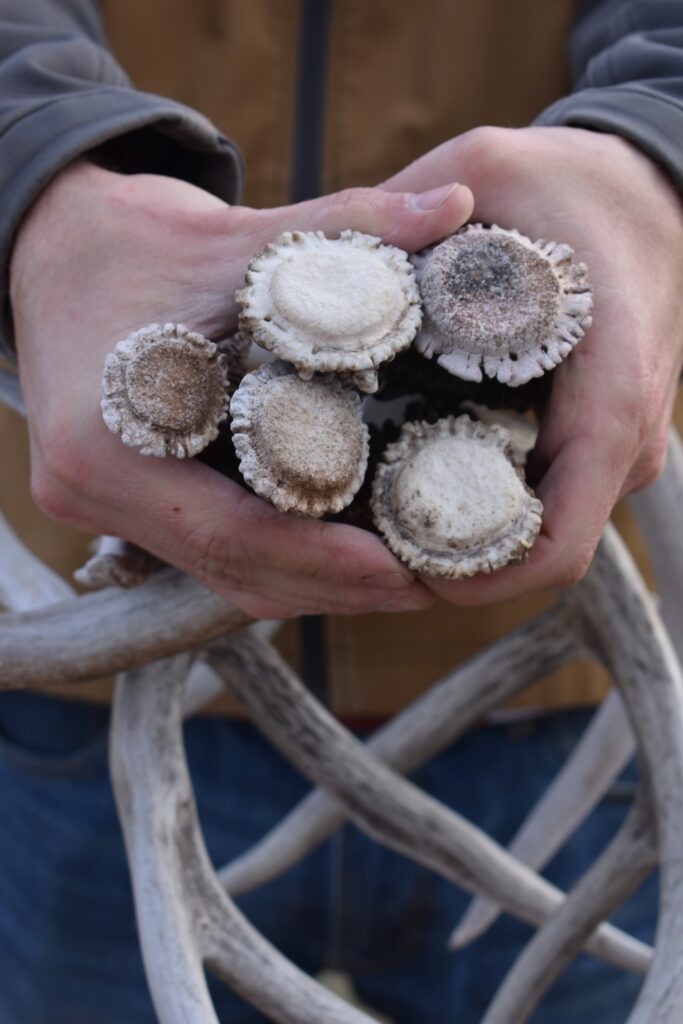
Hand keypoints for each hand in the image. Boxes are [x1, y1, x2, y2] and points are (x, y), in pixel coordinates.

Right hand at [10, 160, 472, 617]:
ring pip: (221, 572)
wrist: (52, 243)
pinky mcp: (116, 500)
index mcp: (106, 436)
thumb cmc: (133, 238)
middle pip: (233, 569)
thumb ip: (350, 225)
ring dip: (311, 582)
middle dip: (335, 585)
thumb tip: (457, 203)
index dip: (327, 560)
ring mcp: (96, 502)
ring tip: (399, 574)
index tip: (409, 569)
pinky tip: (339, 548)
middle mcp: (89, 487)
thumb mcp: (239, 234)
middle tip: (427, 579)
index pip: (233, 531)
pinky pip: (206, 551)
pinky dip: (275, 557)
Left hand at [382, 126, 682, 602]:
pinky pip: (548, 498)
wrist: (640, 184)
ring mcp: (621, 445)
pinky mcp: (602, 439)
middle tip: (365, 540)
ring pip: (543, 532)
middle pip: (542, 551)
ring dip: (467, 537)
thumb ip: (399, 212)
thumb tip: (320, 263)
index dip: (480, 578)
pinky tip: (421, 478)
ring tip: (380, 513)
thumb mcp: (484, 169)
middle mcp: (627, 437)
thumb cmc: (570, 182)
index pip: (561, 538)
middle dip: (455, 562)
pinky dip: (487, 504)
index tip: (402, 569)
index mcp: (609, 392)